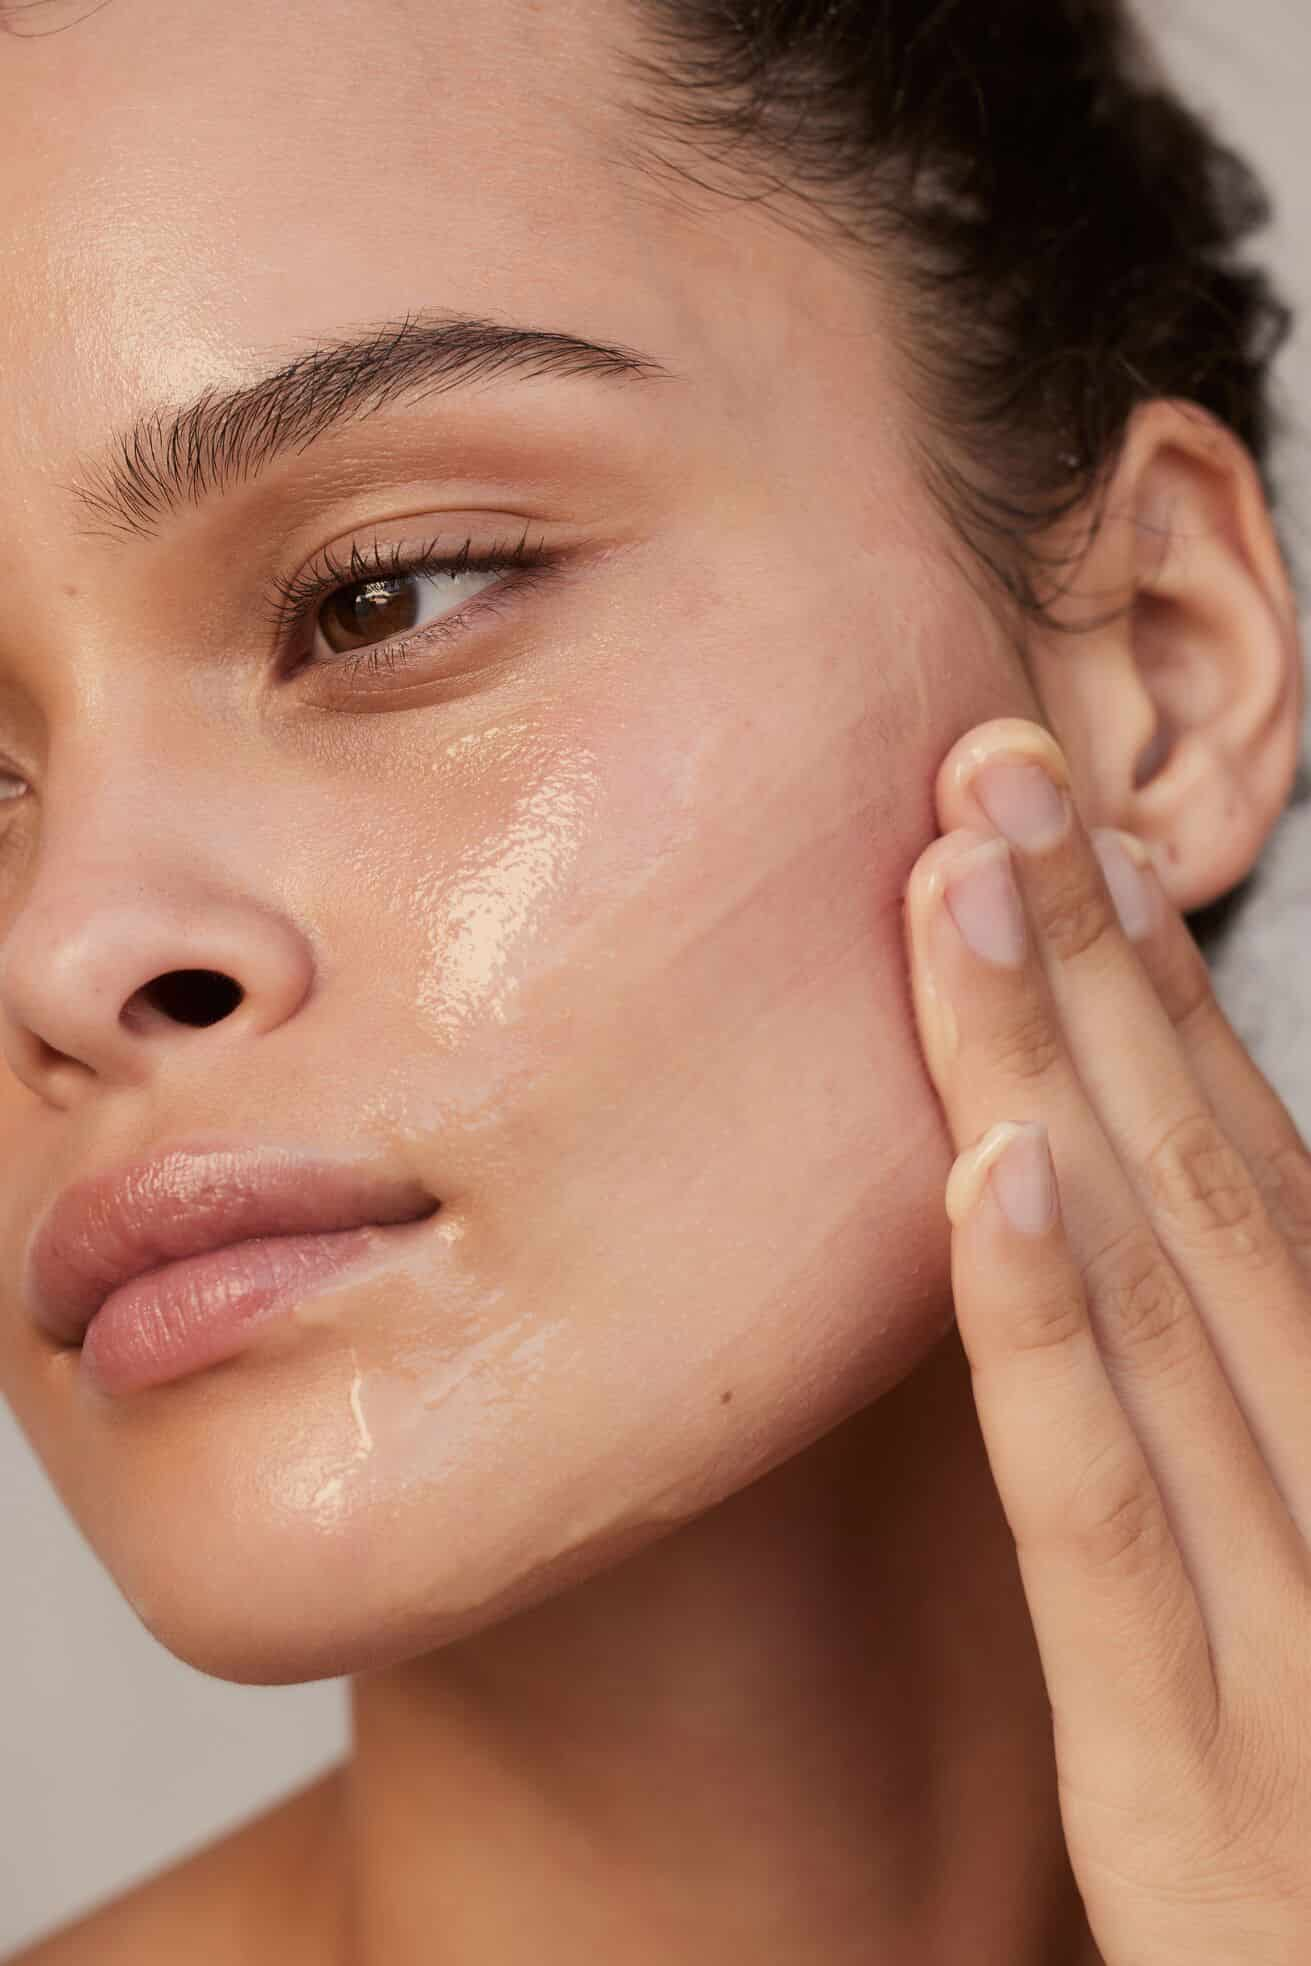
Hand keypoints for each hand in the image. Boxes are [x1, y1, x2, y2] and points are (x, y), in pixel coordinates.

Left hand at [904, 716, 1310, 1964]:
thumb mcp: (1297, 1595)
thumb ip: (1237, 1424)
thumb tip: (1139, 1225)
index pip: (1244, 1175)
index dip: (1150, 993)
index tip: (1067, 831)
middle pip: (1198, 1177)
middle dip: (1090, 961)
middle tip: (994, 763)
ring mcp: (1285, 1632)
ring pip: (1152, 1291)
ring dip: (1050, 1067)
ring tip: (966, 876)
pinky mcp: (1195, 1788)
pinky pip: (1102, 1520)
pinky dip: (1048, 1331)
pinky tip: (986, 1171)